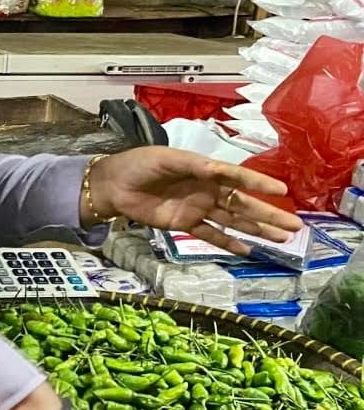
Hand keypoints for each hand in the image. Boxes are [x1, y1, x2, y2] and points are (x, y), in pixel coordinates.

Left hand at [86, 146, 302, 255]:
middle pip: (243, 204)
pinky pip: (210, 235)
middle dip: (269, 214)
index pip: (238, 178)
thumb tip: (219, 169)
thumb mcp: (166, 158)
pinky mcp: (184, 225)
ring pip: (234, 221)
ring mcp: (198, 209)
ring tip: (282, 238)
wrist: (113, 185)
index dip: (259, 183)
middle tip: (295, 225)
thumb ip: (193, 165)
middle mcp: (207, 190)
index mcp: (206, 171)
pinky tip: (248, 251)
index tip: (283, 190)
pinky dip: (228, 243)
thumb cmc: (139, 165)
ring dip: (257, 230)